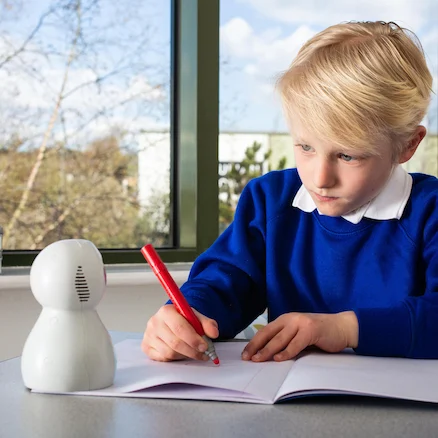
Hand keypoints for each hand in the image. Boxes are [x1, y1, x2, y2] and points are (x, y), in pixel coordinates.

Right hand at [141, 304, 218, 361]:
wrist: (170, 320)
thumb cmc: (183, 319)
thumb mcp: (196, 317)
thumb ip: (207, 324)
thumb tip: (214, 333)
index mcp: (166, 311)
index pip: (180, 327)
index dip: (193, 339)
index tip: (205, 346)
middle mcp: (154, 322)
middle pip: (175, 342)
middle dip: (192, 350)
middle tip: (203, 353)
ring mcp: (149, 335)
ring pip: (169, 352)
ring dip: (185, 355)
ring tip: (194, 353)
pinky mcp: (146, 347)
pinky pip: (163, 358)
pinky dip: (175, 358)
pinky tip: (182, 353)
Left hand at [241, 311, 357, 361]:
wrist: (342, 326)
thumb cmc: (320, 333)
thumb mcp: (299, 333)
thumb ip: (286, 339)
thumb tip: (268, 353)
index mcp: (286, 319)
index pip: (265, 331)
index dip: (254, 342)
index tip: (245, 354)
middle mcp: (290, 318)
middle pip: (268, 334)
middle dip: (256, 346)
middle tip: (247, 358)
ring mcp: (300, 323)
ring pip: (280, 339)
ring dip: (267, 351)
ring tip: (258, 360)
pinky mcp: (311, 330)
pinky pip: (296, 343)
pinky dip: (287, 352)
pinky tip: (279, 359)